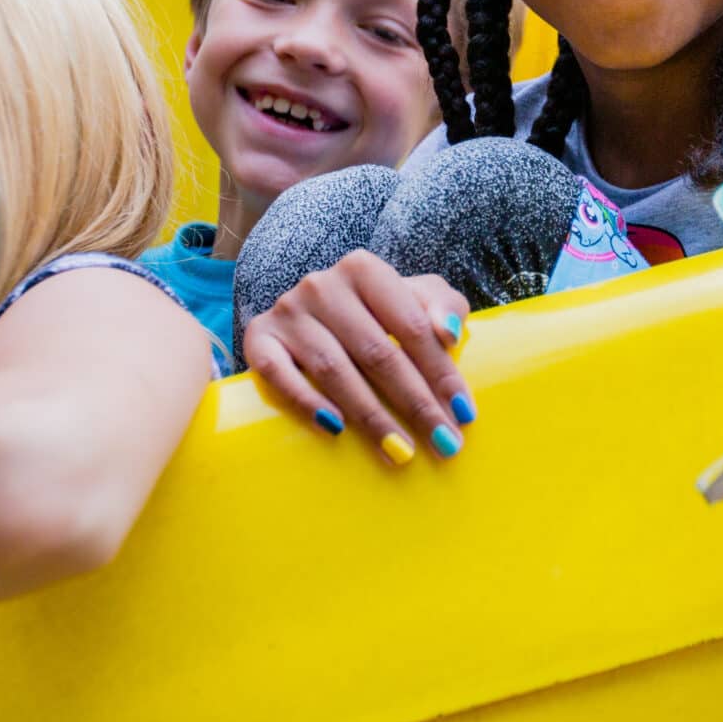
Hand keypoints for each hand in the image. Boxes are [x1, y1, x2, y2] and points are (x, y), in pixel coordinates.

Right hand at [241, 252, 471, 465]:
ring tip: (401, 452)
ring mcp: (287, 312)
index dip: (441, 372)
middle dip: (416, 404)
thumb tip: (449, 333)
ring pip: (334, 370)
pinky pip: (278, 375)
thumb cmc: (376, 310)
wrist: (310, 311)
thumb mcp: (414, 296)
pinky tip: (335, 429)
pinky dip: (306, 402)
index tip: (464, 414)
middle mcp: (322, 285)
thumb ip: (443, 305)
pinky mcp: (258, 339)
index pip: (411, 326)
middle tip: (443, 444)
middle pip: (377, 353)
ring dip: (371, 416)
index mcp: (364, 269)